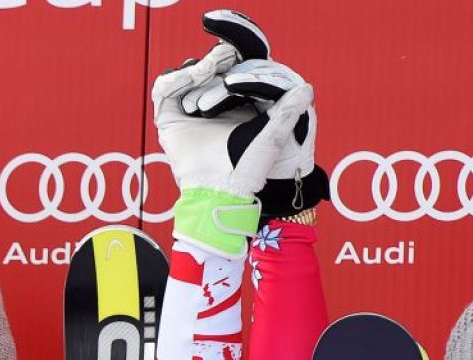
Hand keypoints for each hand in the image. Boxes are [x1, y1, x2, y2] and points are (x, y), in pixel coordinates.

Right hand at [152, 17, 315, 253]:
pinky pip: (166, 88)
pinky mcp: (170, 118)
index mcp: (237, 109)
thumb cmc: (248, 171)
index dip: (239, 61)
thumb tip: (307, 88)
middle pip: (211, 72)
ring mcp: (189, 113)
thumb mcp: (272, 138)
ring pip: (190, 77)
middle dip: (218, 62)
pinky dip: (177, 77)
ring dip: (200, 67)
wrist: (218, 192)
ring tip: (209, 67)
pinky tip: (192, 76)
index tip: (242, 55)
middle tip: (226, 56)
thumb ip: (288, 113)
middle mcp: (213, 109)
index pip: (235, 75)